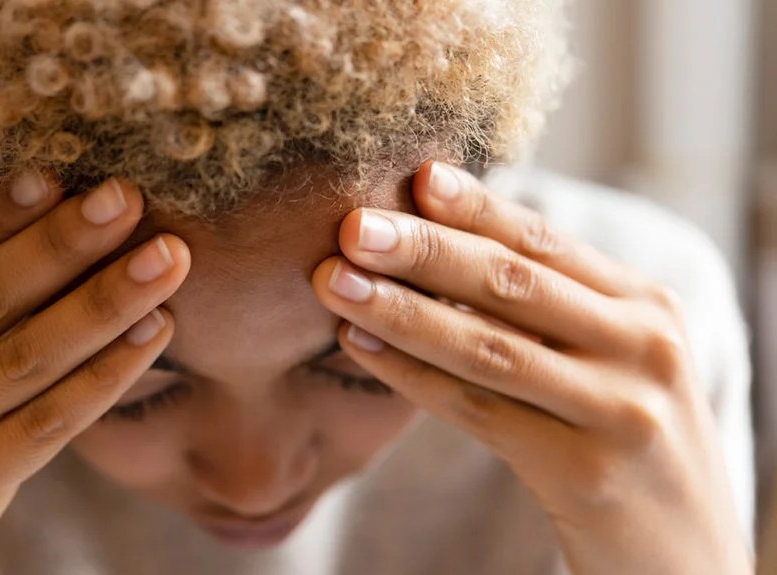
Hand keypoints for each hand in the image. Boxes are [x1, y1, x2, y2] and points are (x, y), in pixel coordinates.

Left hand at [311, 161, 752, 574]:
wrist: (683, 549)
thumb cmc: (626, 436)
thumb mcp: (614, 357)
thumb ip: (554, 304)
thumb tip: (440, 244)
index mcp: (646, 305)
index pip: (547, 242)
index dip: (478, 207)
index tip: (417, 176)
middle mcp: (642, 347)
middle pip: (514, 284)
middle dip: (426, 250)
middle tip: (354, 226)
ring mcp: (618, 409)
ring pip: (489, 345)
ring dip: (402, 311)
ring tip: (336, 282)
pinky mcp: (585, 471)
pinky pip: (478, 410)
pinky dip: (412, 376)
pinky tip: (362, 346)